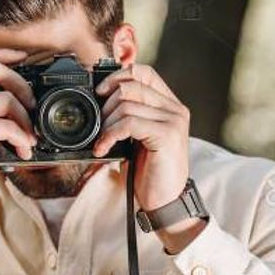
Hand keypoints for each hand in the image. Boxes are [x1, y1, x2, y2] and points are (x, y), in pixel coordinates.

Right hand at [0, 48, 36, 243]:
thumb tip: (31, 102)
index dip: (4, 54)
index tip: (26, 58)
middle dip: (23, 85)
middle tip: (34, 107)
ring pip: (5, 98)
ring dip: (26, 119)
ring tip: (30, 138)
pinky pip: (7, 125)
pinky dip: (22, 138)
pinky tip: (23, 151)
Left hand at [93, 63, 203, 251]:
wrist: (165, 202)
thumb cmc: (150, 172)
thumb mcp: (137, 138)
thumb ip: (129, 116)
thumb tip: (100, 99)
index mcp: (170, 106)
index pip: (143, 72)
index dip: (117, 76)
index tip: (99, 92)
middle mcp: (176, 109)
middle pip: (132, 85)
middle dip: (106, 104)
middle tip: (99, 127)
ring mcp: (174, 121)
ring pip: (127, 104)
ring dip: (106, 123)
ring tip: (102, 141)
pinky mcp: (167, 135)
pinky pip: (129, 123)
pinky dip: (109, 135)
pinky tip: (103, 149)